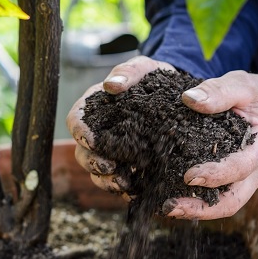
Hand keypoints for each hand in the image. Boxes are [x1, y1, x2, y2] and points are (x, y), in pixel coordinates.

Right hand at [66, 56, 175, 195]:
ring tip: (123, 183)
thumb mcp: (145, 68)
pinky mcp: (131, 167)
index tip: (92, 140)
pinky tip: (137, 190)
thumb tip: (112, 85)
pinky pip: (120, 182)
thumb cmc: (155, 78)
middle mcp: (100, 132)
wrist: (181, 96)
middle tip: (109, 167)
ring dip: (105, 180)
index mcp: (96, 107)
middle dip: (92, 162)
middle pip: (82, 152)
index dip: (79, 132)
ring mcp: (114, 152)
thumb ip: (129, 71)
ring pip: (97, 172)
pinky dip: (125, 189)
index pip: (76, 120)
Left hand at [163, 69, 257, 219]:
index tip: (188, 176)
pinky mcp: (239, 179)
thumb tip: (188, 99)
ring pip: (228, 204)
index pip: (241, 167)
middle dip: (203, 209)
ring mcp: (251, 177)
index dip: (216, 174)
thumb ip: (217, 91)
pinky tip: (174, 198)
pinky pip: (221, 196)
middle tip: (171, 207)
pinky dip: (200, 202)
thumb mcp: (240, 84)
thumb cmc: (255, 93)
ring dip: (198, 210)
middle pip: (235, 200)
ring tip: (168, 208)